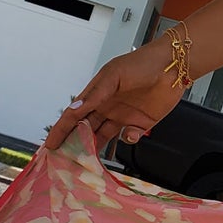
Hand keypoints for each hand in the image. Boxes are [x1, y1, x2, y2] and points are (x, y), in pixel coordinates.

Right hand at [43, 41, 183, 151]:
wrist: (172, 65)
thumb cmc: (141, 63)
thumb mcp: (114, 75)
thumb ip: (95, 95)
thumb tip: (74, 109)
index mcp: (97, 94)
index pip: (74, 115)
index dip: (61, 130)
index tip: (50, 144)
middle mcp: (107, 107)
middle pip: (85, 130)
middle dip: (75, 144)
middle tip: (65, 159)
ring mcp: (124, 116)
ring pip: (104, 137)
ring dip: (96, 147)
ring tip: (89, 159)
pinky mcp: (142, 123)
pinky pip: (130, 137)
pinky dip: (128, 139)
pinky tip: (130, 133)